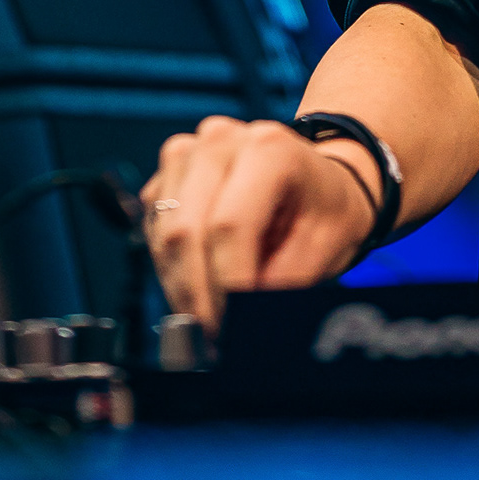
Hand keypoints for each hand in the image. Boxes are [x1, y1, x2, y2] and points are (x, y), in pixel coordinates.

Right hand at [142, 115, 375, 326]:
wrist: (314, 180)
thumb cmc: (323, 210)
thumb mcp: (324, 246)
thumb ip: (285, 282)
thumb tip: (247, 323)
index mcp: (268, 148)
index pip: (230, 225)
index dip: (227, 284)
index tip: (233, 329)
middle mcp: (221, 140)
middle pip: (187, 230)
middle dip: (198, 297)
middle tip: (218, 339)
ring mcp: (189, 152)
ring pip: (164, 235)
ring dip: (182, 289)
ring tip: (210, 319)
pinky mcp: (168, 174)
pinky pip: (154, 232)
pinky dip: (172, 272)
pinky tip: (200, 288)